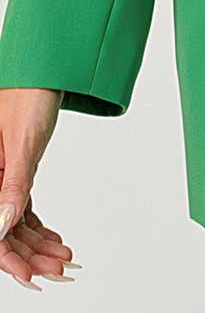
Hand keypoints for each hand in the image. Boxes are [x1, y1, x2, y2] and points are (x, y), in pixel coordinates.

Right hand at [0, 88, 78, 288]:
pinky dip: (38, 225)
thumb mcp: (23, 141)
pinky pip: (22, 206)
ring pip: (14, 221)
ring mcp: (0, 174)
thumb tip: (2, 227)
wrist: (48, 65)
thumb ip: (13, 185)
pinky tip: (53, 239)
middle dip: (29, 254)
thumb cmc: (31, 91)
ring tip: (63, 256)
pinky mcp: (16, 168)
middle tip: (58, 269)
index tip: (31, 276)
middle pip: (3, 229)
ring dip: (37, 243)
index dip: (8, 257)